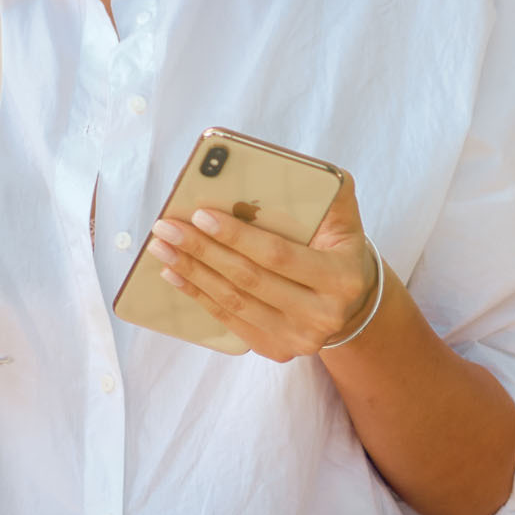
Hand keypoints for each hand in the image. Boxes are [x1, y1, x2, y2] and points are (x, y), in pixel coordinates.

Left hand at [146, 175, 378, 360]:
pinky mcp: (277, 349)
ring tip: (163, 248)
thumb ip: (328, 191)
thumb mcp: (344, 218)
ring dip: (192, 273)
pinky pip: (230, 320)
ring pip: (234, 302)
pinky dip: (198, 295)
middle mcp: (322, 315)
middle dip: (202, 250)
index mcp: (341, 278)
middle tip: (166, 228)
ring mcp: (299, 338)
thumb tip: (289, 165)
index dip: (237, 236)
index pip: (278, 255)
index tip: (200, 214)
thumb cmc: (338, 248)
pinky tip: (175, 274)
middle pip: (249, 280)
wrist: (351, 302)